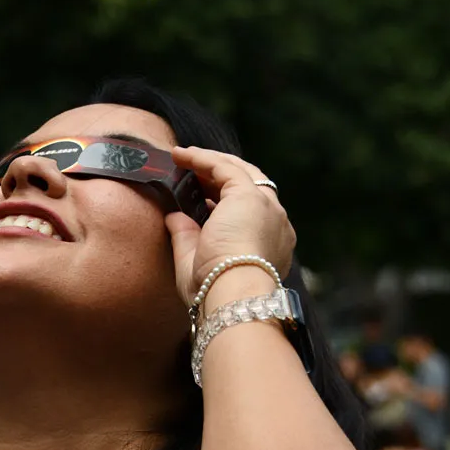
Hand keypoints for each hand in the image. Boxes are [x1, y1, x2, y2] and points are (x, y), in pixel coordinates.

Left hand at [164, 147, 295, 308]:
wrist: (231, 294)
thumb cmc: (214, 292)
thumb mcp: (195, 264)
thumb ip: (186, 237)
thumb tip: (174, 217)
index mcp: (270, 245)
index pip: (249, 213)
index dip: (223, 201)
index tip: (198, 197)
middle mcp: (276, 223)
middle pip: (249, 186)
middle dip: (219, 177)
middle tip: (191, 173)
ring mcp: (266, 207)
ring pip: (240, 172)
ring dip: (210, 163)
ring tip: (184, 158)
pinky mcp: (249, 195)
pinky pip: (224, 167)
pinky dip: (202, 158)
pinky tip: (182, 155)